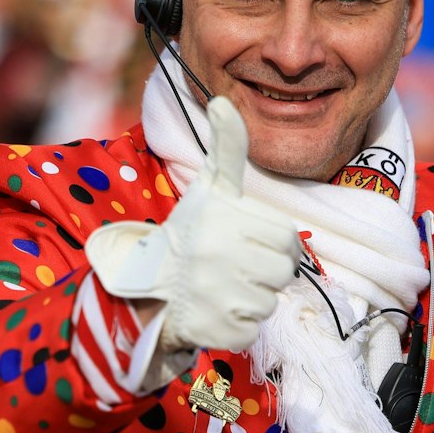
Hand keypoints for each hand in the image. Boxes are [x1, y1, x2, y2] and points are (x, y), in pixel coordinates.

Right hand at [85, 98, 302, 355]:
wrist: (146, 283)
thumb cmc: (190, 231)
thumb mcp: (209, 187)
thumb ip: (226, 147)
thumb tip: (223, 101)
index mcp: (224, 220)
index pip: (287, 239)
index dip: (274, 242)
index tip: (250, 241)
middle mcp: (218, 257)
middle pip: (283, 272)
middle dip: (266, 270)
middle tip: (238, 266)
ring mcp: (215, 297)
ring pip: (269, 302)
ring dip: (252, 297)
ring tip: (225, 285)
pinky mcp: (213, 330)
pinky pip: (251, 331)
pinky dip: (238, 325)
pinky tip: (216, 309)